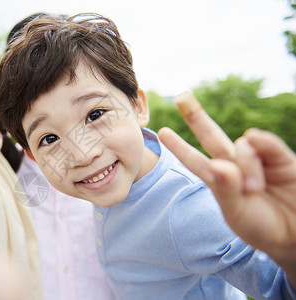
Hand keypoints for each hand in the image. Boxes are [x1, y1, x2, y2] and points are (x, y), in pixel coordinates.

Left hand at [157, 92, 295, 279]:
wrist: (295, 234)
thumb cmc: (261, 226)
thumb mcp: (237, 213)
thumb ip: (226, 189)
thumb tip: (219, 163)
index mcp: (218, 180)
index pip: (195, 160)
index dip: (180, 147)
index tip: (162, 132)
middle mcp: (234, 165)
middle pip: (211, 136)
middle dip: (196, 117)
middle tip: (181, 97)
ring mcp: (257, 160)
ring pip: (241, 145)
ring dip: (246, 165)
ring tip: (254, 189)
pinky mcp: (281, 158)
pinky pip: (266, 143)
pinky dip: (262, 143)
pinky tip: (258, 143)